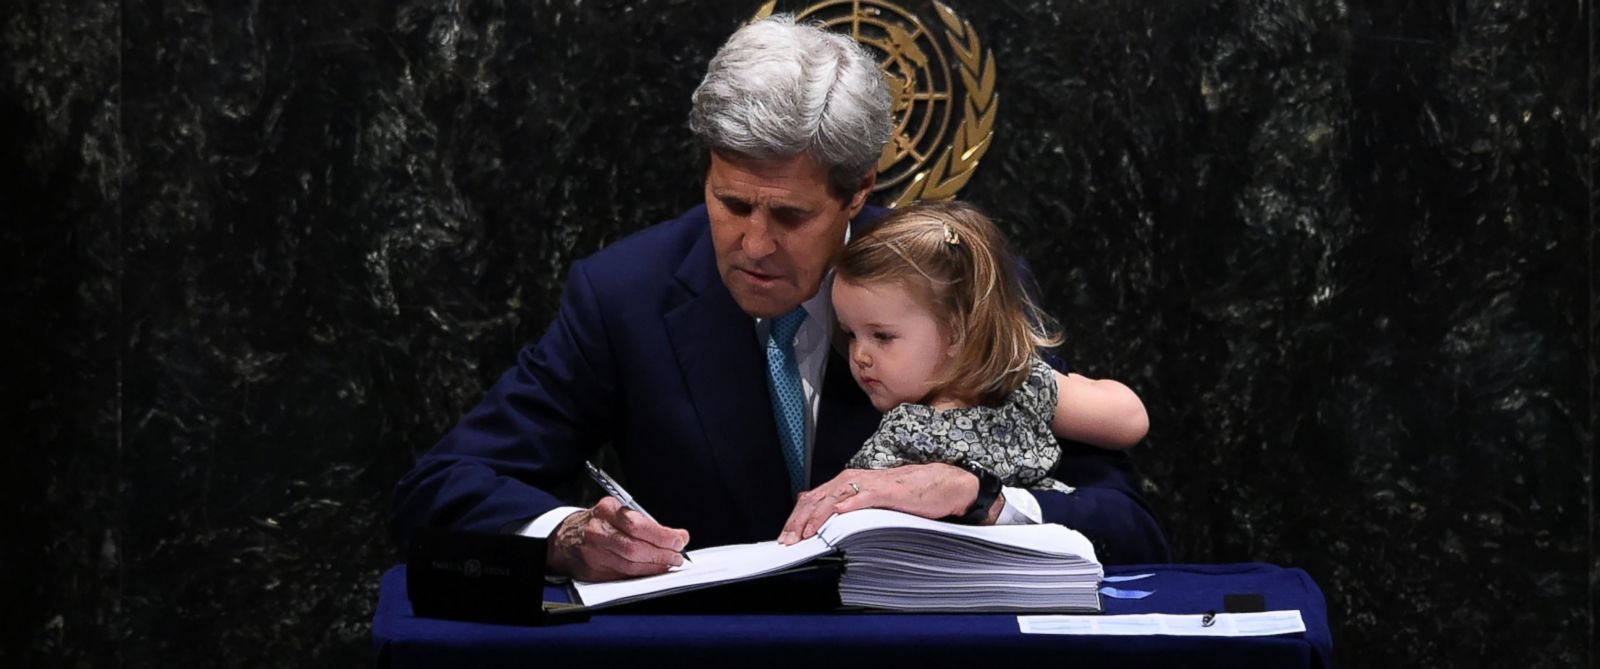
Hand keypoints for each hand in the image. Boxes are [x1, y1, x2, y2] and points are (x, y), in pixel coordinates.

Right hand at [545, 496, 690, 581]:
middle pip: (634, 547)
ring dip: (655, 565)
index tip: (678, 539)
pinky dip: (642, 573)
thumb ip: (647, 524)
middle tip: (677, 556)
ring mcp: (593, 552)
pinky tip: (653, 570)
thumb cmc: (599, 524)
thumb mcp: (618, 513)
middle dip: (661, 553)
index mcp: (607, 510)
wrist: (565, 539)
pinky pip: (623, 575)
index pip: (637, 524)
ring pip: (629, 564)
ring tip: (670, 563)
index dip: (661, 535)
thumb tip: (678, 536)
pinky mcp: (593, 570)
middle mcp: (598, 531)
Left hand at [777, 463, 1000, 543]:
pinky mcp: (886, 490)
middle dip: (799, 522)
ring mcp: (869, 483)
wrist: (941, 483)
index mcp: (848, 483)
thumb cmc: (908, 495)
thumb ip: (851, 509)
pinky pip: (862, 497)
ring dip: (816, 517)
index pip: (813, 499)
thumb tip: (828, 524)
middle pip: (816, 499)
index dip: (796, 519)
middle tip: (788, 542)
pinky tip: (835, 516)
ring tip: (805, 534)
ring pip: (833, 498)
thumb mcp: (872, 503)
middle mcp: (853, 479)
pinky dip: (847, 506)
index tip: (786, 538)